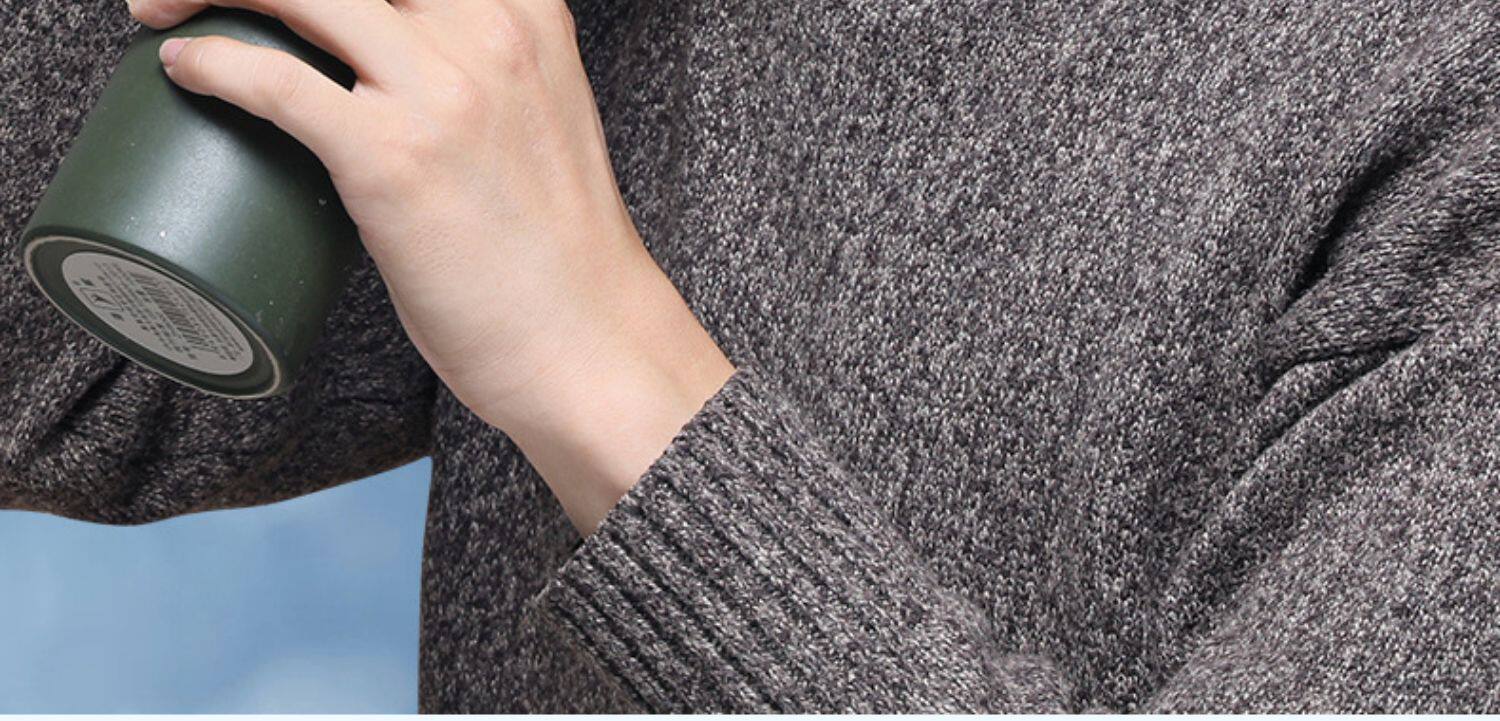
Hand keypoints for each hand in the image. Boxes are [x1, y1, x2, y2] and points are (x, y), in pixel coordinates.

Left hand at [127, 0, 734, 534]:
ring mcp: (440, 90)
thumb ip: (479, 73)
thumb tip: (382, 80)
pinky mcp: (392, 157)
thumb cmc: (559, 251)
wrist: (590, 341)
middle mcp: (486, 29)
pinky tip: (185, 69)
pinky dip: (213, 65)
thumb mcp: (536, 116)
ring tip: (158, 11)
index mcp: (525, 12)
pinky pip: (274, 80)